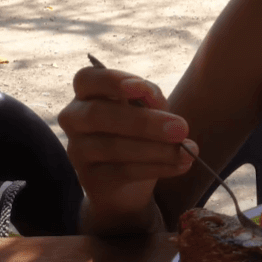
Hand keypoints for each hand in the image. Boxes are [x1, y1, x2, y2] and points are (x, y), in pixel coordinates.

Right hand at [58, 67, 197, 215]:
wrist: (127, 182)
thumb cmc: (138, 132)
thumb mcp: (148, 109)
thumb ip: (149, 98)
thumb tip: (150, 96)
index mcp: (88, 93)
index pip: (87, 79)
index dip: (111, 81)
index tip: (140, 88)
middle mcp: (75, 119)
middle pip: (98, 114)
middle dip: (144, 121)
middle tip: (181, 127)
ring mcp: (78, 150)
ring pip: (113, 146)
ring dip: (156, 149)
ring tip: (187, 151)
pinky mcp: (89, 178)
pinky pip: (123, 171)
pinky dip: (156, 167)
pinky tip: (180, 165)